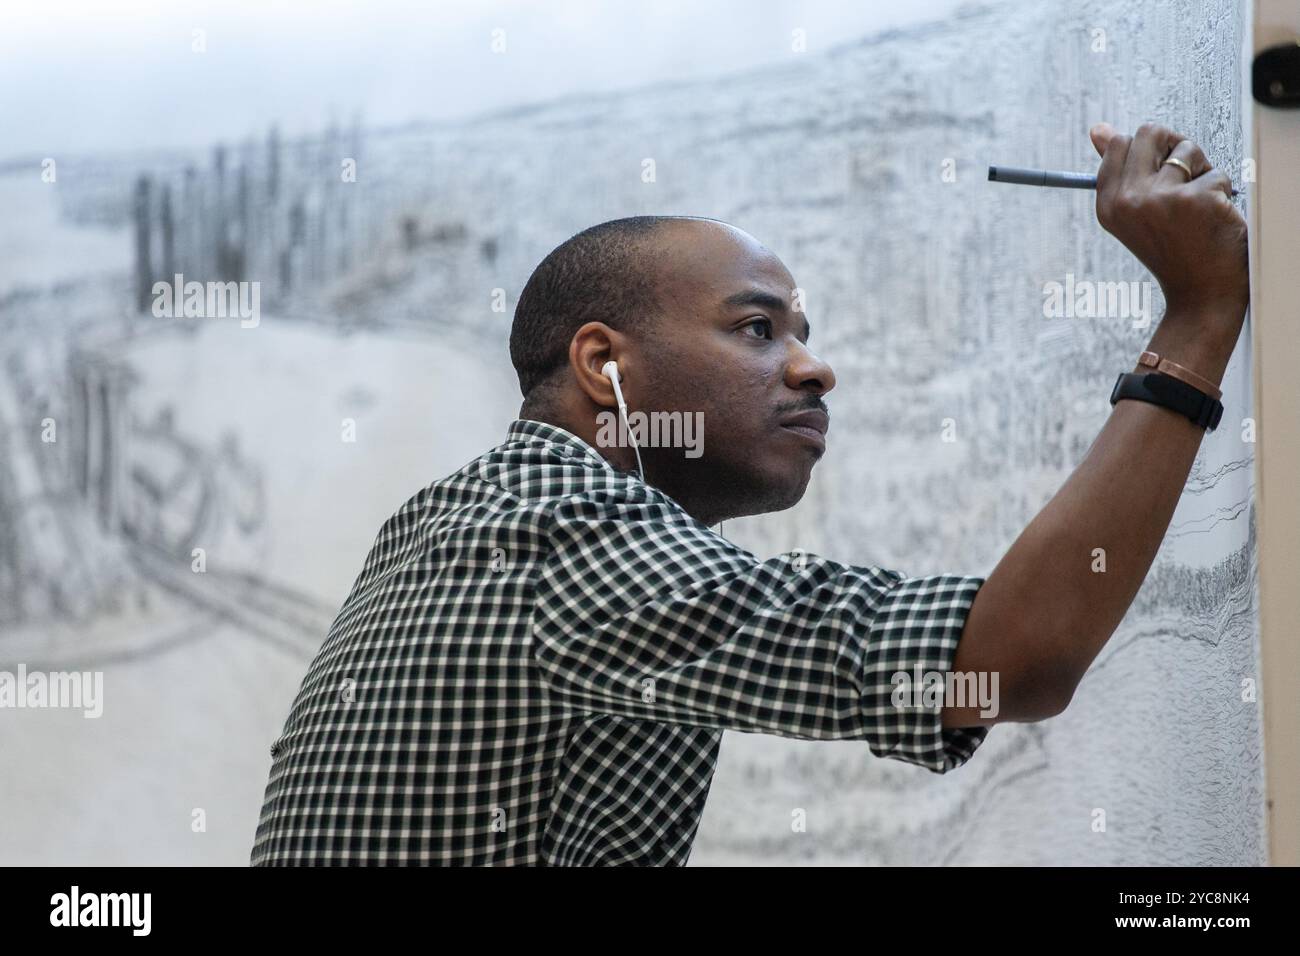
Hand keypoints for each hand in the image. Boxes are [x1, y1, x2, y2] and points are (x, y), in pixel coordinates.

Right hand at [1089, 122, 1248, 325]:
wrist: (1201, 293)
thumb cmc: (1174, 248)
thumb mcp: (1136, 210)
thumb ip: (1119, 168)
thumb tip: (1097, 129)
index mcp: (1107, 204)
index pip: (1120, 143)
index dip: (1148, 152)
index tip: (1160, 174)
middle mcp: (1126, 201)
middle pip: (1150, 132)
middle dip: (1172, 147)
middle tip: (1182, 178)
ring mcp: (1159, 199)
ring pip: (1186, 148)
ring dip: (1200, 170)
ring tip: (1198, 203)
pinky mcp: (1194, 199)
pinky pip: (1216, 172)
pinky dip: (1222, 191)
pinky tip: (1213, 218)